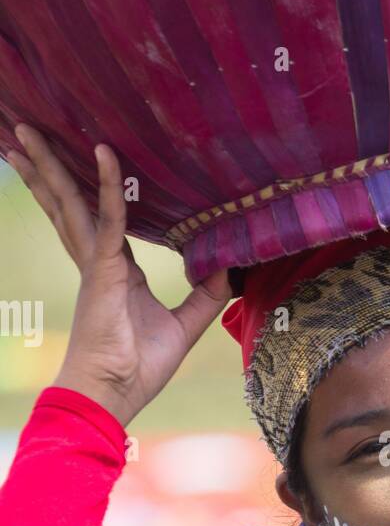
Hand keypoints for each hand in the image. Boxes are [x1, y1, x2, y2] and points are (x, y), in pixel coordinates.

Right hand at [7, 125, 230, 427]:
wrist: (114, 394)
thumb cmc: (139, 368)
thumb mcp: (185, 328)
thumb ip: (205, 296)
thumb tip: (227, 269)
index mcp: (117, 270)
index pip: (103, 219)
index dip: (93, 188)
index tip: (85, 156)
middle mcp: (99, 260)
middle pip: (70, 202)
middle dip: (48, 167)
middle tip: (28, 131)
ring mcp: (95, 262)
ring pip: (71, 201)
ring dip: (51, 164)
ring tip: (26, 131)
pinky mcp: (103, 269)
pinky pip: (109, 217)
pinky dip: (109, 185)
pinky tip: (103, 152)